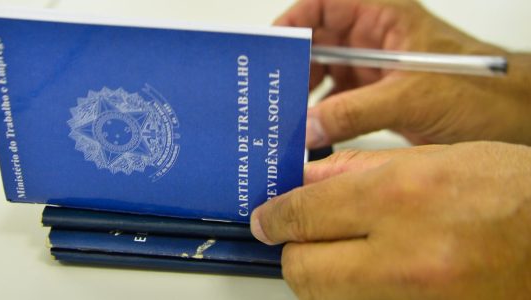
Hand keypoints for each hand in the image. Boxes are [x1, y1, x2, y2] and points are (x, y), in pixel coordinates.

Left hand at [250, 142, 530, 298]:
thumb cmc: (512, 191)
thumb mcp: (432, 159)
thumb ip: (357, 172)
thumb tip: (305, 181)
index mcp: (400, 198)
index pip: (302, 215)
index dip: (274, 217)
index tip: (266, 219)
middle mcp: (404, 257)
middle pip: (303, 271)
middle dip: (294, 252)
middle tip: (302, 238)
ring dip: (324, 277)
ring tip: (346, 253)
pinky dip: (358, 295)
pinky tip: (376, 273)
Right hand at [275, 0, 530, 146]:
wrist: (510, 122)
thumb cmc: (482, 91)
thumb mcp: (414, 97)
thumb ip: (357, 111)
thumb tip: (308, 126)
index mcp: (384, 17)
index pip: (325, 5)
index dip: (295, 20)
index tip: (273, 46)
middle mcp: (372, 40)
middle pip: (316, 43)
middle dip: (293, 66)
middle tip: (271, 92)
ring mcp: (371, 71)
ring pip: (321, 76)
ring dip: (302, 95)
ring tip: (282, 116)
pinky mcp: (373, 99)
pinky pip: (334, 104)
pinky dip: (318, 118)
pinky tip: (305, 134)